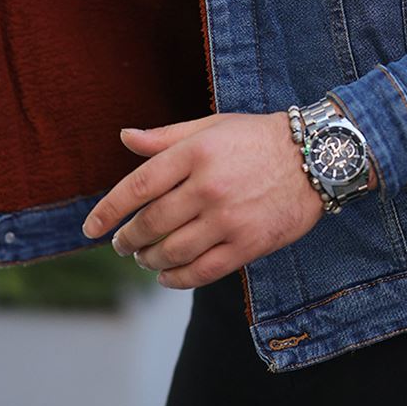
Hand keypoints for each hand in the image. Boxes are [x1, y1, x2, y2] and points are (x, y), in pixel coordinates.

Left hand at [81, 110, 325, 289]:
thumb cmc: (257, 138)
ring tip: (144, 258)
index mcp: (194, 153)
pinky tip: (166, 276)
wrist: (315, 157)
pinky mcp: (248, 244)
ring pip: (172, 252)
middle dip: (127, 240)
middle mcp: (208, 186)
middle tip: (121, 245)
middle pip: (150, 224)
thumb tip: (124, 137)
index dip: (108, 211)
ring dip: (149, 260)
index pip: (137, 187)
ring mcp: (228, 218)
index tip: (91, 228)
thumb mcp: (211, 127)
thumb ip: (165, 137)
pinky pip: (201, 271)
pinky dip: (176, 279)